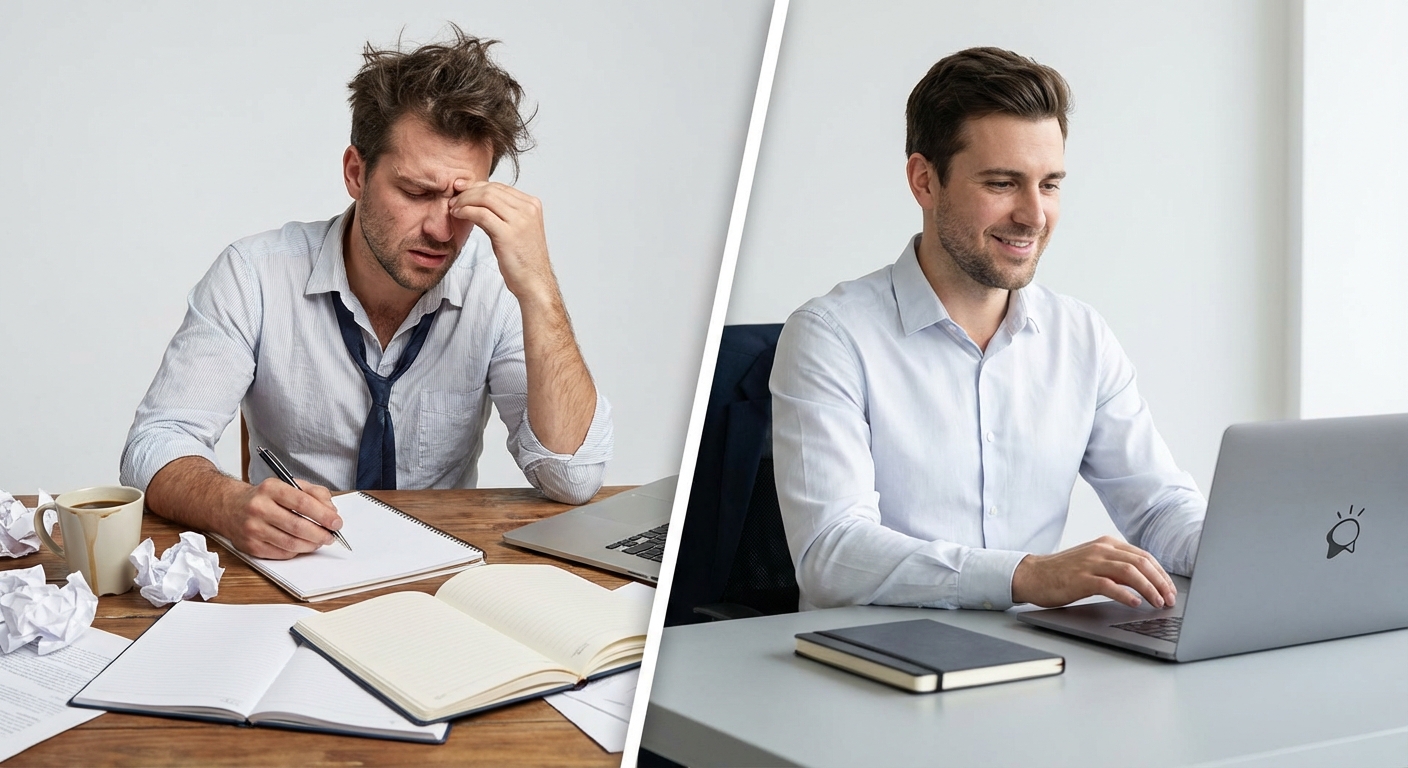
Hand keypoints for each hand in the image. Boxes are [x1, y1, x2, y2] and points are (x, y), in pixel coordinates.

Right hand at [218, 478, 341, 559]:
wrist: (229, 507)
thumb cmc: (265, 497)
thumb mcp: (288, 485)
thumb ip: (314, 493)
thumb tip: (331, 511)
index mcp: (271, 489)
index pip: (302, 503)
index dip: (323, 515)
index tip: (336, 522)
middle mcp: (259, 508)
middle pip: (297, 526)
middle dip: (320, 533)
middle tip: (331, 536)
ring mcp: (253, 529)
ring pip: (290, 543)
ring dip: (311, 544)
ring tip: (320, 541)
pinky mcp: (250, 546)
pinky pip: (281, 553)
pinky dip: (297, 551)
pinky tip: (303, 545)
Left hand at [449, 180, 557, 303]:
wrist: (534, 282)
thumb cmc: (523, 260)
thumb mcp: (515, 229)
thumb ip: (501, 213)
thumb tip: (476, 201)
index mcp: (532, 205)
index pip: (499, 186)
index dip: (477, 186)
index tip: (461, 190)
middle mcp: (528, 209)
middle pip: (491, 189)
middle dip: (468, 192)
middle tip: (454, 199)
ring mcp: (520, 220)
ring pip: (485, 198)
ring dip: (465, 200)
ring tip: (454, 208)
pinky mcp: (508, 233)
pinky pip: (481, 214)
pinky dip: (466, 211)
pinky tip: (458, 215)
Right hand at [1011, 536, 1175, 608]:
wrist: (1033, 575)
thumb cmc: (1063, 573)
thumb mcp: (1093, 563)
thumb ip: (1116, 567)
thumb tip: (1144, 582)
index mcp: (1106, 544)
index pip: (1144, 556)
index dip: (1161, 574)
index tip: (1170, 589)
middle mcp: (1101, 549)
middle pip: (1141, 563)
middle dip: (1160, 582)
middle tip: (1170, 599)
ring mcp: (1090, 563)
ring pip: (1130, 572)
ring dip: (1148, 588)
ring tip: (1158, 603)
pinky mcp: (1081, 579)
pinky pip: (1109, 585)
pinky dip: (1125, 594)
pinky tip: (1135, 603)